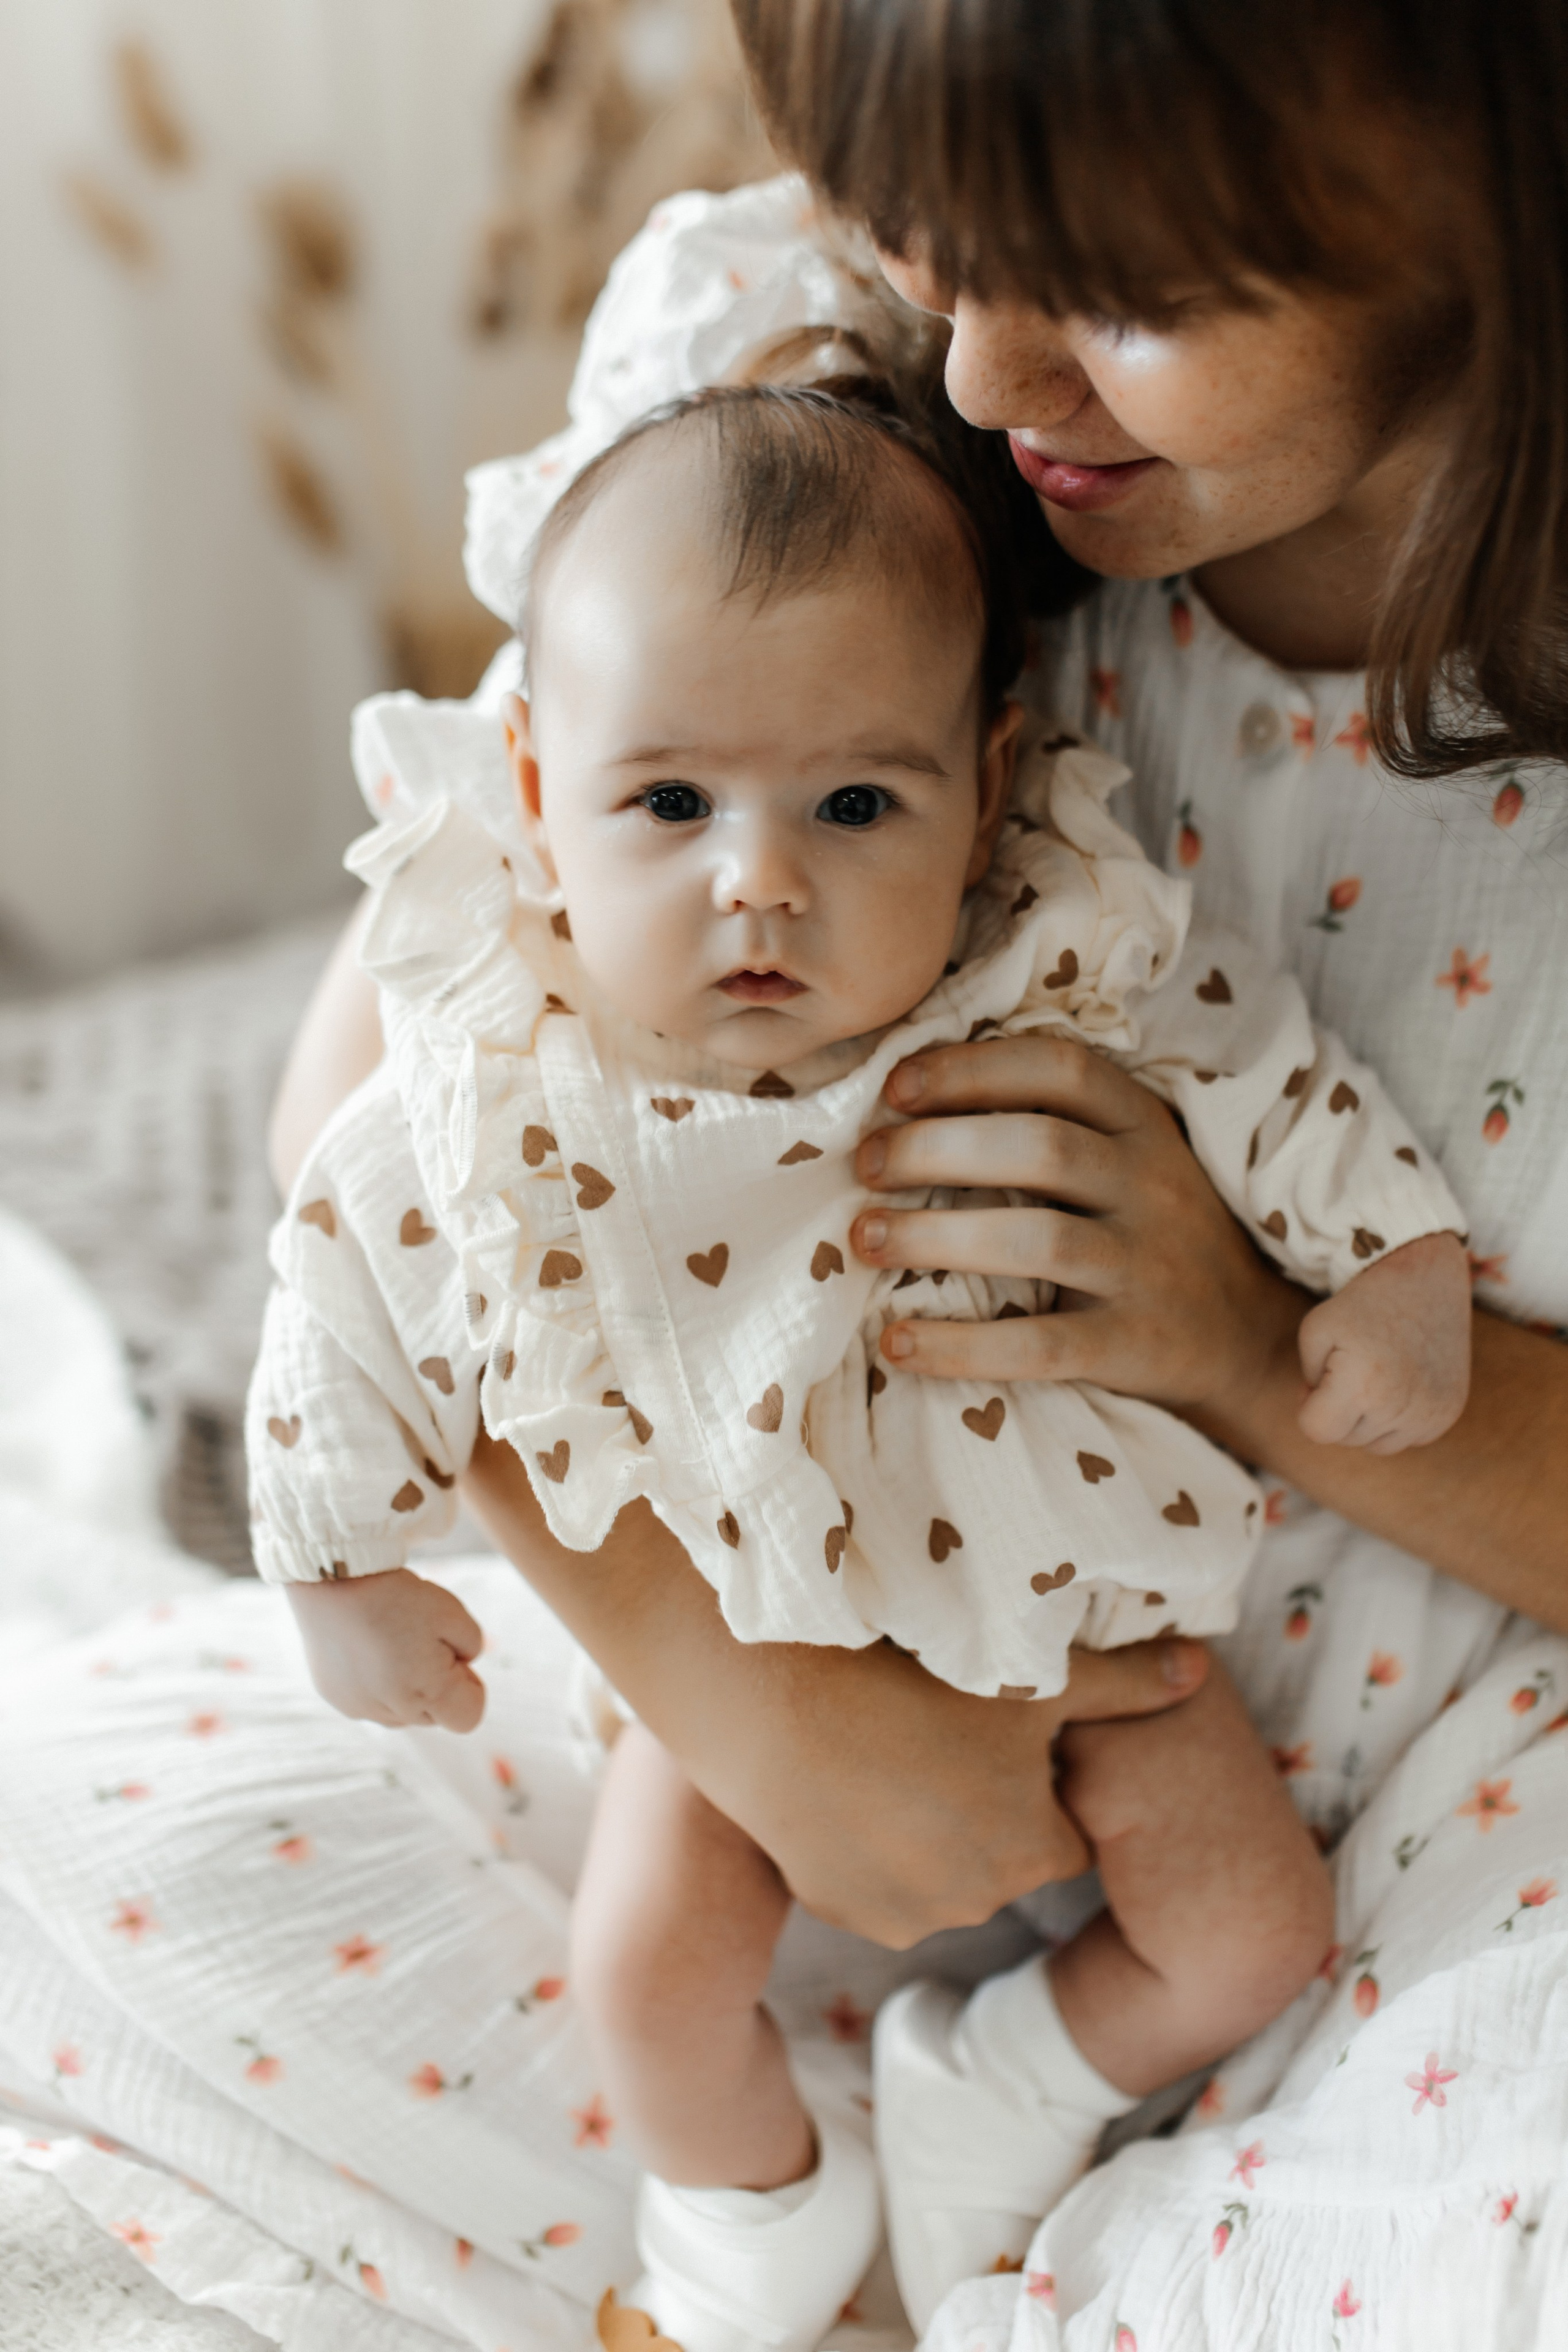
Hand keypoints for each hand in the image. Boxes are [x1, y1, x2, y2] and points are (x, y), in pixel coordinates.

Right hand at [286, 1568, 485, 1731]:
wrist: (333, 1581)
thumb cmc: (397, 1596)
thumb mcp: (453, 1612)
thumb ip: (472, 1646)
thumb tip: (464, 1663)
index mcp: (428, 1693)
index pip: (468, 1717)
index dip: (471, 1687)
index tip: (455, 1657)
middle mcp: (393, 1712)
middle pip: (434, 1716)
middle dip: (437, 1686)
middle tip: (421, 1642)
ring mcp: (361, 1708)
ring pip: (401, 1712)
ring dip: (406, 1688)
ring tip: (391, 1643)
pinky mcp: (337, 1698)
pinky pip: (370, 1702)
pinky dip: (376, 1683)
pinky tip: (367, 1648)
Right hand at [723, 1636, 1210, 1947]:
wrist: (778, 1705)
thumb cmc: (916, 1683)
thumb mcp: (1033, 1678)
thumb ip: (1125, 1685)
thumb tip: (1202, 1672)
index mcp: (1034, 1849)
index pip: (1064, 1833)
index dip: (1040, 1786)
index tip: (1003, 1741)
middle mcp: (978, 1898)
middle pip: (1001, 1856)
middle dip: (984, 1811)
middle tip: (943, 1737)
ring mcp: (904, 1913)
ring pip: (938, 1873)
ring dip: (927, 1833)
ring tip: (892, 1753)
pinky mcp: (841, 1910)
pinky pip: (875, 1883)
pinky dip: (871, 1846)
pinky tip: (850, 1783)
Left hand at [851, 1033, 1304, 1415]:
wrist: (1244, 1337)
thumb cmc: (1145, 1232)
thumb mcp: (1123, 1160)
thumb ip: (1048, 1125)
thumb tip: (905, 1105)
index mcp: (1142, 1125)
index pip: (1060, 1069)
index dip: (972, 1069)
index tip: (896, 1088)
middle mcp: (1152, 1185)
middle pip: (1040, 1147)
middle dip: (936, 1149)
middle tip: (863, 1166)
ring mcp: (1148, 1267)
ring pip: (1037, 1240)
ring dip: (936, 1236)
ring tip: (864, 1238)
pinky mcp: (1134, 1346)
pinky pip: (1040, 1346)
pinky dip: (961, 1346)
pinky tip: (897, 1342)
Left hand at [1297, 1231, 1471, 1453]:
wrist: (1426, 1279)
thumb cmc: (1362, 1303)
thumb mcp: (1315, 1330)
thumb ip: (1306, 1381)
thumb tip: (1321, 1413)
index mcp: (1364, 1386)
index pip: (1318, 1431)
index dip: (1308, 1405)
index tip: (1318, 1378)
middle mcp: (1401, 1407)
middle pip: (1347, 1438)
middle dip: (1338, 1409)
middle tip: (1349, 1368)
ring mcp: (1430, 1413)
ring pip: (1376, 1444)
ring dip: (1367, 1419)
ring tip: (1374, 1375)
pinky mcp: (1449, 1413)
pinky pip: (1408, 1437)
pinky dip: (1397, 1418)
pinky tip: (1400, 1381)